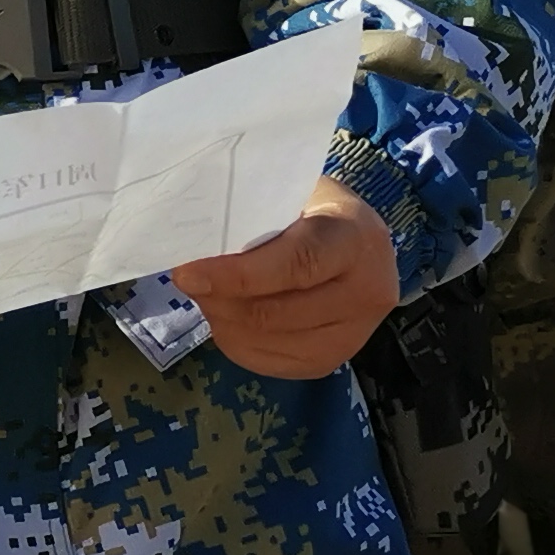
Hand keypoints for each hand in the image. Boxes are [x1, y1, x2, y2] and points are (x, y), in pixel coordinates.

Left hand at [172, 179, 400, 379]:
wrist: (359, 241)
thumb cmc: (316, 206)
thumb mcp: (292, 192)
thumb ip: (255, 214)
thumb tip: (199, 241)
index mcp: (357, 238)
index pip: (296, 264)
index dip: (238, 275)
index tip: (188, 273)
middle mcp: (367, 292)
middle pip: (277, 312)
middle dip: (220, 299)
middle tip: (186, 280)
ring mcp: (354, 335)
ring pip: (269, 341)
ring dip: (223, 320)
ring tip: (205, 293)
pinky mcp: (332, 360)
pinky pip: (270, 362)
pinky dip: (236, 341)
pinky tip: (225, 316)